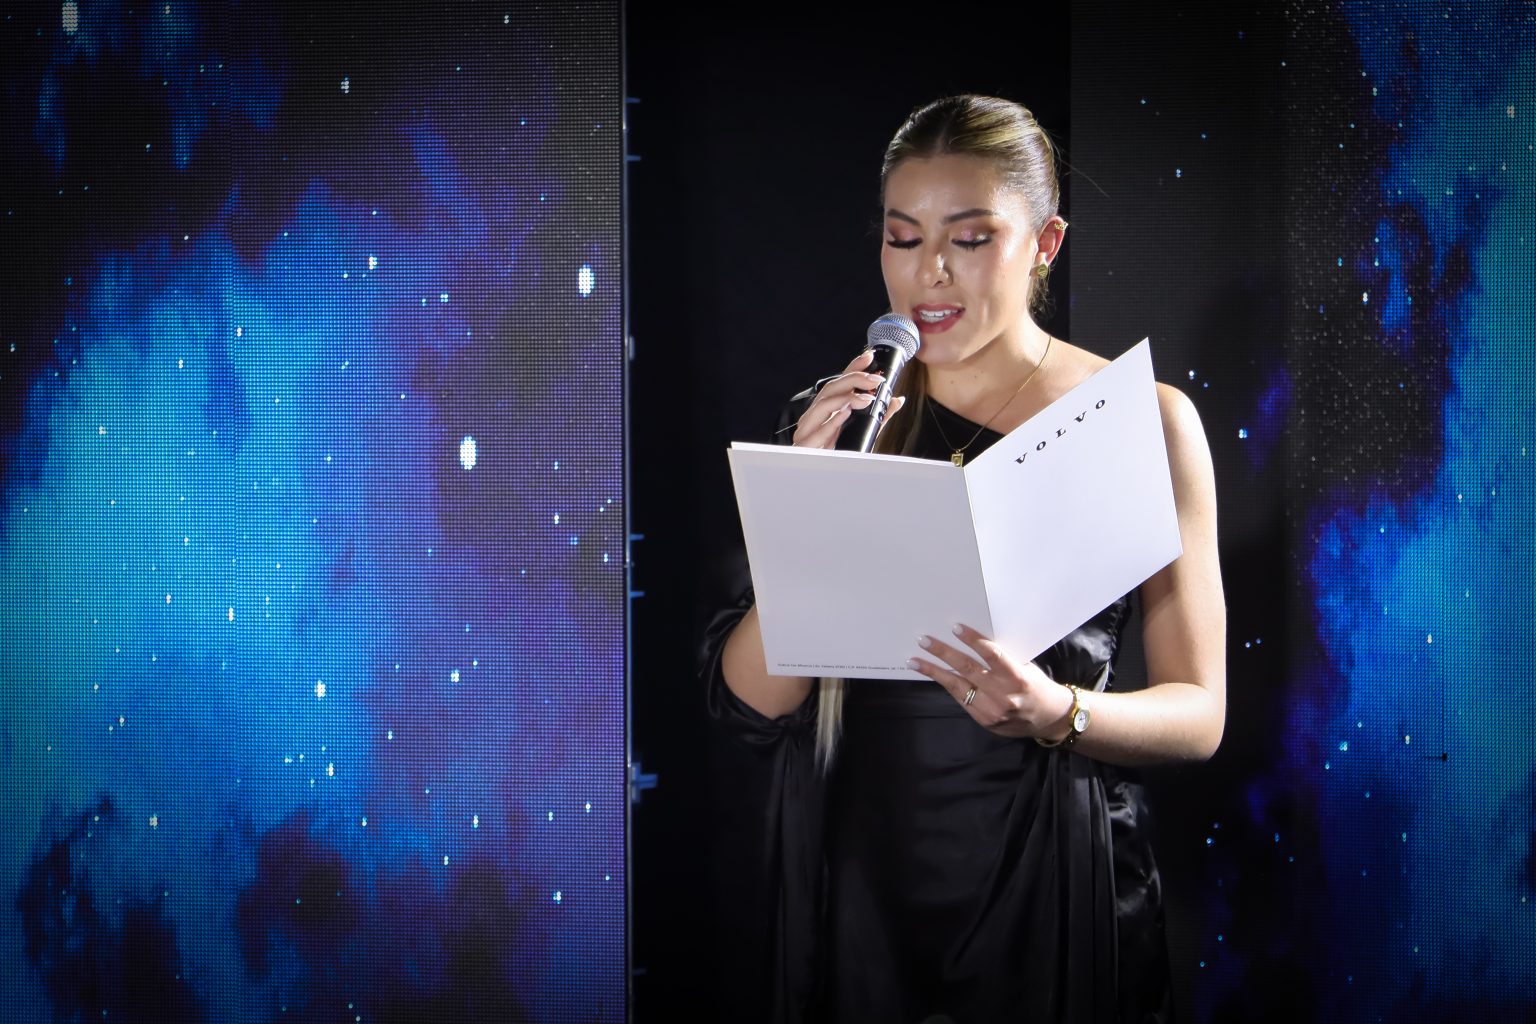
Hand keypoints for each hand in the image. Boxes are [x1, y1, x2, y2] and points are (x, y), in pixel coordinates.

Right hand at [791, 349, 907, 448]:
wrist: (821, 483)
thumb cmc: (839, 456)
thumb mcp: (864, 433)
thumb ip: (878, 416)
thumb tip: (897, 400)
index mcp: (825, 411)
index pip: (839, 384)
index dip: (853, 368)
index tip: (869, 356)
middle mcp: (814, 417)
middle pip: (829, 390)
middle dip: (853, 381)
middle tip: (875, 380)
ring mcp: (807, 431)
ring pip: (822, 406)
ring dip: (844, 398)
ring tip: (865, 396)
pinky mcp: (806, 446)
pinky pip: (818, 432)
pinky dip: (832, 422)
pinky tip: (845, 414)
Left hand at [907, 623, 1073, 738]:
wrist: (1049, 719)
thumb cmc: (1036, 686)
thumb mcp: (1025, 668)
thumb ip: (1002, 659)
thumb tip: (973, 642)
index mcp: (1017, 678)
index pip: (991, 655)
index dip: (972, 640)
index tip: (955, 628)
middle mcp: (1003, 695)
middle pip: (967, 669)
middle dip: (943, 653)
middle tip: (924, 641)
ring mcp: (992, 710)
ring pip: (957, 687)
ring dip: (934, 672)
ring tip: (915, 661)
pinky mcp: (984, 721)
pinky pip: (961, 699)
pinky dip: (947, 686)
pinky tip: (934, 675)